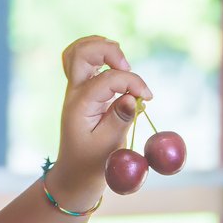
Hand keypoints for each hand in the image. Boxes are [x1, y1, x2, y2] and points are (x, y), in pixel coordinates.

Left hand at [47, 35, 154, 205]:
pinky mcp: (83, 91)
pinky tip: (117, 65)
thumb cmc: (91, 163)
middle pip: (81, 52)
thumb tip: (133, 97)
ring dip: (102, 48)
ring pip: (78, 51)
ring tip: (122, 62)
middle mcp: (74, 93)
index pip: (108, 78)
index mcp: (80, 105)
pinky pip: (83, 62)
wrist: (74, 174)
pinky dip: (100, 56)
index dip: (133, 82)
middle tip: (127, 68)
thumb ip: (120, 119)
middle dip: (109, 51)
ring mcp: (76, 90)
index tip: (148, 98)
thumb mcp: (108, 146)